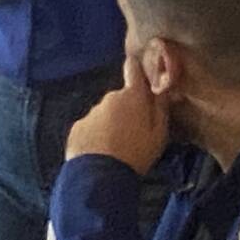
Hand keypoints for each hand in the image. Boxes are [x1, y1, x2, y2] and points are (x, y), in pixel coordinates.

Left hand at [66, 59, 168, 174]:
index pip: (133, 70)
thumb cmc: (137, 152)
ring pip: (104, 114)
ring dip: (110, 124)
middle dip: (126, 108)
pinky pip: (90, 128)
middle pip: (120, 98)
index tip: (136, 64)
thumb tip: (163, 89)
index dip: (135, 66)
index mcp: (132, 96)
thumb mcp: (159, 133)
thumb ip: (160, 108)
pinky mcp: (77, 128)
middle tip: (133, 130)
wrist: (101, 174)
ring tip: (116, 146)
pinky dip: (95, 135)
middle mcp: (109, 99)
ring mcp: (90, 113)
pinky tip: (101, 152)